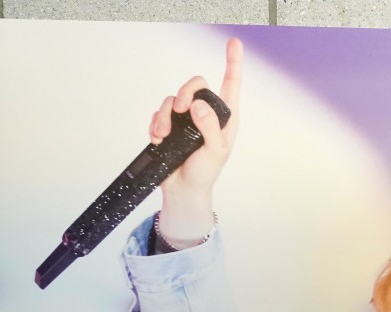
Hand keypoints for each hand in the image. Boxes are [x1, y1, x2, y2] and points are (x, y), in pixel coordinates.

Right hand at [149, 37, 242, 245]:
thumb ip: (210, 127)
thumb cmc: (205, 172)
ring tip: (164, 133)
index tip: (234, 44)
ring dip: (166, 114)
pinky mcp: (170, 125)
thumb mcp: (215, 151)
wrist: (183, 189)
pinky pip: (159, 112)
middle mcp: (206, 113)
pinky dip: (156, 123)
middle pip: (196, 84)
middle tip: (181, 109)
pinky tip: (159, 138)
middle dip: (185, 91)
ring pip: (173, 99)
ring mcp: (187, 119)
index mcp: (225, 118)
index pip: (231, 84)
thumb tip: (198, 105)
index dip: (233, 63)